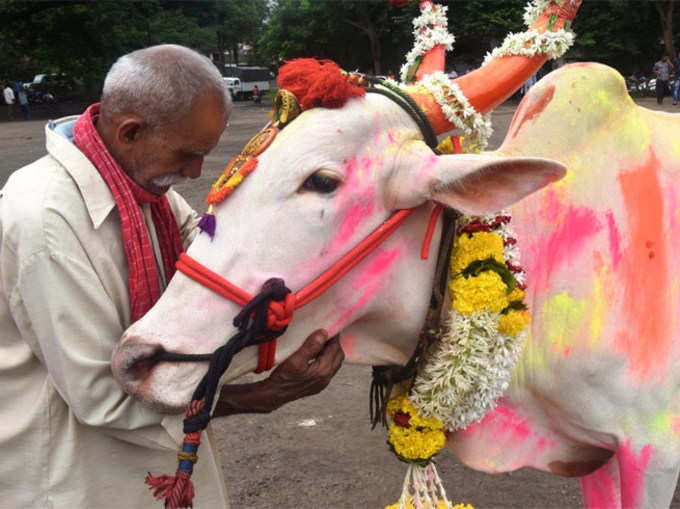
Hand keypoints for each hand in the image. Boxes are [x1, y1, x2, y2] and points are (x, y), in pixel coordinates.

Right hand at [213, 329, 343, 416]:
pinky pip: (329, 369)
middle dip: (334, 344)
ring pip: (335, 363)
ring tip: (321, 343)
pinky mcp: (319, 385)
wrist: (275, 394)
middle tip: (325, 334)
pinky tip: (317, 355)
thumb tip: (324, 333)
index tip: (328, 327)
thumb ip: (311, 346)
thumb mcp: (295, 359)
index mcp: (323, 370)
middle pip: (338, 356)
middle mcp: (327, 378)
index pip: (335, 349)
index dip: (333, 337)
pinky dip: (327, 359)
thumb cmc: (283, 377)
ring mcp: (323, 383)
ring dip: (331, 352)